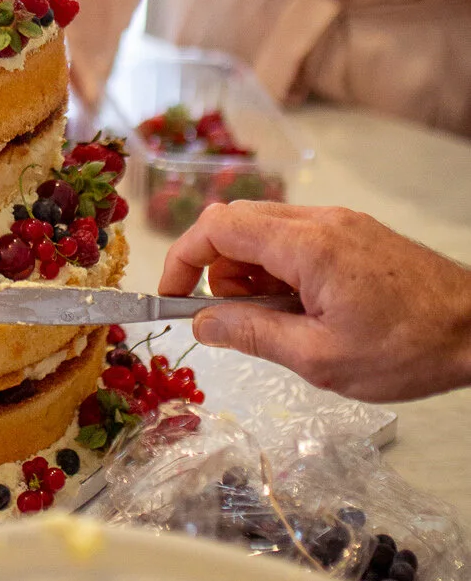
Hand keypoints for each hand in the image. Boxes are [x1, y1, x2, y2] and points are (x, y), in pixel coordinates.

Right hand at [159, 202, 470, 401]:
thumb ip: (252, 335)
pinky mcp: (356, 234)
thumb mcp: (320, 359)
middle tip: (235, 319)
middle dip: (217, 269)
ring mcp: (341, 224)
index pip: (217, 227)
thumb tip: (200, 324)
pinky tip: (304, 309)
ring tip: (278, 321)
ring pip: (265, 230)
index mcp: (307, 245)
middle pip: (236, 222)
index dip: (182, 259)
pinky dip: (280, 268)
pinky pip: (296, 238)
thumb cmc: (408, 348)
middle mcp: (321, 221)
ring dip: (250, 271)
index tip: (172, 297)